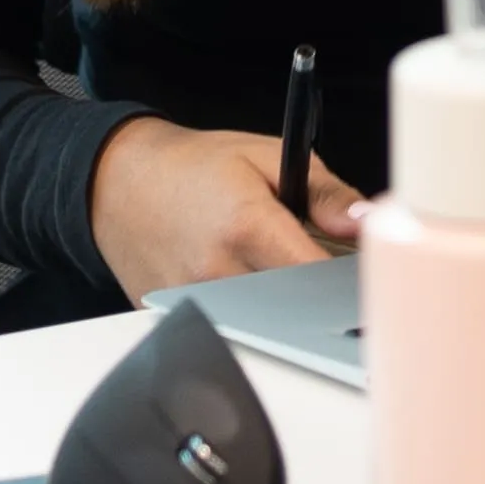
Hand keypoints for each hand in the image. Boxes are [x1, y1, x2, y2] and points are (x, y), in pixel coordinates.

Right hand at [86, 118, 360, 297]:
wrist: (118, 181)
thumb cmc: (193, 166)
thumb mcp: (267, 156)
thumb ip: (325, 192)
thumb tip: (366, 223)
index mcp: (247, 224)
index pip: (316, 276)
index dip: (346, 284)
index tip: (362, 283)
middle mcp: (217, 270)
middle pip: (292, 309)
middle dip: (317, 299)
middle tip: (327, 283)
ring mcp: (192, 300)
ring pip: (261, 324)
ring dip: (281, 311)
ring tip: (278, 279)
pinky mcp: (174, 318)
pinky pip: (227, 327)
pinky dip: (246, 315)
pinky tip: (243, 288)